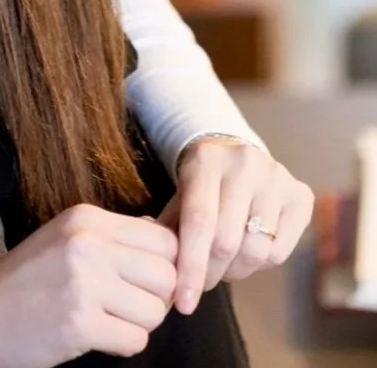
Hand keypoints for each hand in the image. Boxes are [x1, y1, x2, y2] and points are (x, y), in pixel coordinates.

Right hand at [0, 204, 178, 367]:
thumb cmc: (26, 279)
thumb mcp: (66, 238)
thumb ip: (113, 238)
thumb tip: (168, 242)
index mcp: (87, 218)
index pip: (163, 237)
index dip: (165, 265)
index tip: (144, 282)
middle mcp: (88, 243)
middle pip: (167, 275)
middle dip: (156, 299)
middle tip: (127, 306)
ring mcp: (84, 283)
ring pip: (155, 312)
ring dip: (139, 325)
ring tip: (107, 320)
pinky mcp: (80, 323)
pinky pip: (136, 341)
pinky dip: (122, 346)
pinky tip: (95, 337)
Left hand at [157, 137, 313, 314]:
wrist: (236, 156)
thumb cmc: (202, 185)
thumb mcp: (179, 197)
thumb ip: (168, 230)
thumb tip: (158, 265)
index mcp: (206, 159)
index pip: (199, 221)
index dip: (191, 267)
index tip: (184, 304)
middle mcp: (244, 162)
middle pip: (228, 241)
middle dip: (211, 272)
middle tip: (202, 280)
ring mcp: (278, 177)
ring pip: (256, 252)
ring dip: (236, 272)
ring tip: (224, 264)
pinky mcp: (301, 196)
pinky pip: (280, 254)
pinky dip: (261, 265)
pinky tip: (248, 250)